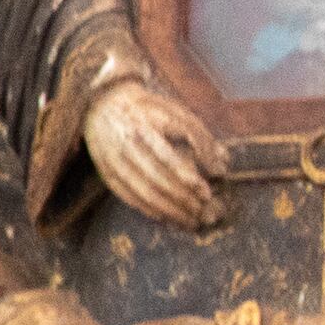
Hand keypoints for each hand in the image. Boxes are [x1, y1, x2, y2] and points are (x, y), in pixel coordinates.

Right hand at [83, 77, 225, 229]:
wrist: (103, 103)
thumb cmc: (150, 109)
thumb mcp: (177, 113)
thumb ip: (201, 138)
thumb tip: (221, 168)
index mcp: (146, 126)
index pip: (168, 158)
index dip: (188, 178)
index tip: (207, 193)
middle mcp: (127, 144)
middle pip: (156, 179)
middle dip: (182, 200)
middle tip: (203, 213)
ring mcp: (113, 160)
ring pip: (142, 191)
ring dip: (168, 210)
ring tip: (189, 221)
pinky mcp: (106, 171)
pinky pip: (127, 196)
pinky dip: (147, 209)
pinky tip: (165, 217)